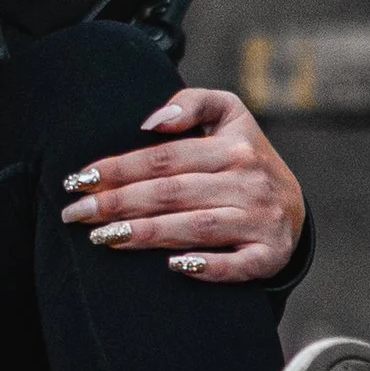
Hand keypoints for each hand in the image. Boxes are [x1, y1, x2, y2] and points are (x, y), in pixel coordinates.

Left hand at [57, 82, 304, 284]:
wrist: (294, 208)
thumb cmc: (245, 158)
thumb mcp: (230, 115)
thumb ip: (192, 104)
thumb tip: (152, 123)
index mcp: (234, 147)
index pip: (165, 158)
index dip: (119, 168)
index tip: (80, 179)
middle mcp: (248, 182)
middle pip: (172, 193)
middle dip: (118, 203)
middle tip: (76, 213)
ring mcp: (261, 220)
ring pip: (196, 227)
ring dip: (147, 234)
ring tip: (103, 237)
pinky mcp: (270, 255)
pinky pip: (237, 265)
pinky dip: (206, 267)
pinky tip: (171, 266)